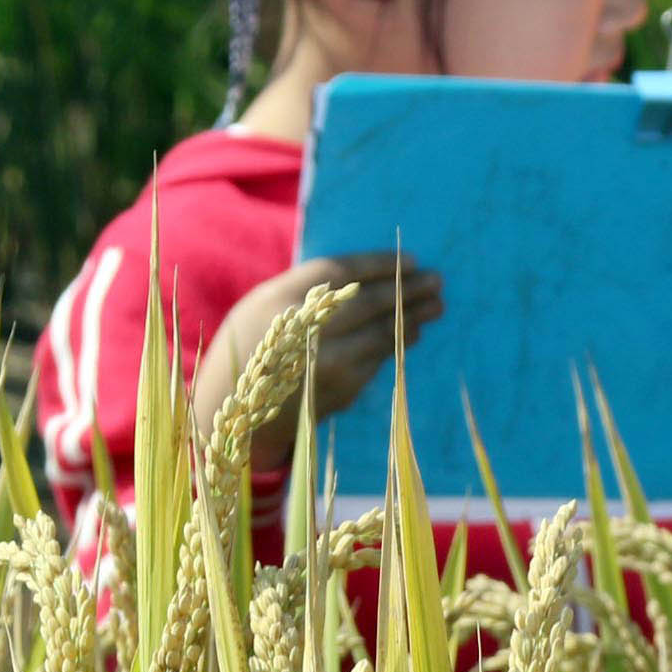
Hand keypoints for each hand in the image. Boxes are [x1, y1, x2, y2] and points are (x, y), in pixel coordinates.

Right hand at [188, 251, 440, 474]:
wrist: (233, 411)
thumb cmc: (254, 348)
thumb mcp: (265, 309)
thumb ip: (309, 293)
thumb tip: (373, 278)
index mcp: (279, 300)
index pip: (340, 272)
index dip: (380, 264)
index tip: (413, 260)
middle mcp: (301, 329)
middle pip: (368, 302)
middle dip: (408, 290)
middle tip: (437, 281)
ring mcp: (322, 362)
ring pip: (380, 333)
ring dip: (413, 318)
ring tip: (435, 306)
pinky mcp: (338, 389)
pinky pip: (377, 359)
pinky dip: (398, 344)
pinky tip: (412, 334)